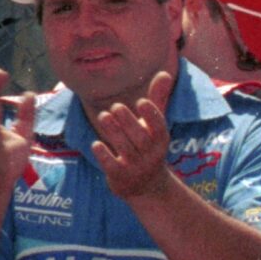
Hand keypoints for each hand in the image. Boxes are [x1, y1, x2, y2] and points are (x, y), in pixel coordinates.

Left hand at [89, 69, 174, 200]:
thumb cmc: (149, 147)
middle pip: (141, 137)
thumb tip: (164, 72)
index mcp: (160, 139)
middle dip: (128, 122)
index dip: (152, 115)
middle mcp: (151, 154)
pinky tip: (96, 144)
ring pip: (126, 149)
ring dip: (114, 133)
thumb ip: (158, 100)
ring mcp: (136, 167)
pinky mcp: (121, 177)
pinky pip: (113, 166)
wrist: (147, 187)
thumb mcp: (155, 126)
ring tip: (103, 116)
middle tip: (115, 106)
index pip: (159, 127)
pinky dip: (104, 156)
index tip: (142, 102)